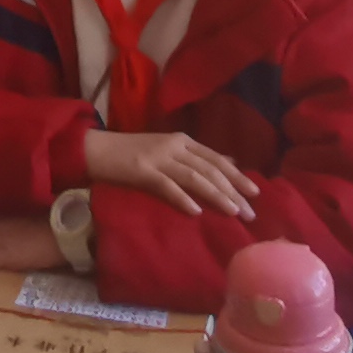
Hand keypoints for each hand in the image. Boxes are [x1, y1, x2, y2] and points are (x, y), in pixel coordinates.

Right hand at [85, 129, 258, 215]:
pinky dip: (182, 198)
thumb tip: (231, 161)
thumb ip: (197, 157)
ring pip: (194, 177)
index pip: (216, 159)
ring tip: (233, 212)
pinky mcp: (141, 171)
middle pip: (210, 169)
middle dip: (233, 191)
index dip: (237, 176)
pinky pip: (167, 186)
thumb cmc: (132, 153)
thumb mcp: (169, 150)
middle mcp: (174, 146)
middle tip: (250, 212)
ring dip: (216, 196)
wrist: (96, 148)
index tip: (256, 193)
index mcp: (182, 141)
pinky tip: (195, 212)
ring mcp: (158, 158)